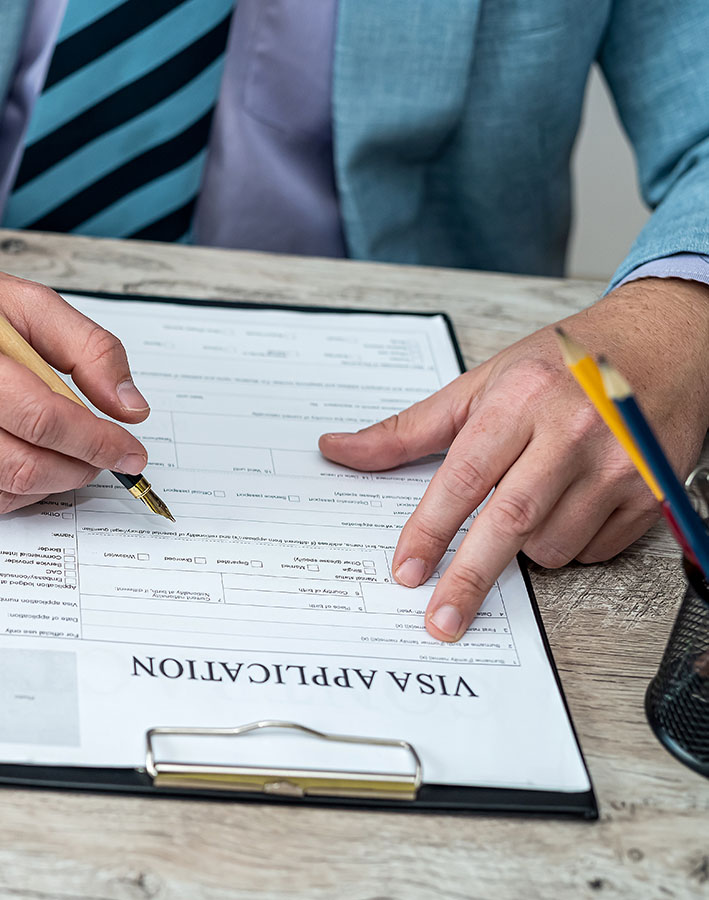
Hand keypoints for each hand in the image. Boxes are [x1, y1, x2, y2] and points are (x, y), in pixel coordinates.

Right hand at [0, 232, 150, 512]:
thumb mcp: (20, 299)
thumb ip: (86, 347)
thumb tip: (130, 407)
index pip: (41, 418)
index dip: (98, 441)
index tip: (131, 450)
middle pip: (22, 466)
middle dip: (81, 470)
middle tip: (106, 458)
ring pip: (0, 494)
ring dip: (51, 484)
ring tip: (69, 457)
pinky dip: (10, 487)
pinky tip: (19, 455)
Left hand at [318, 278, 708, 641]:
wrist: (663, 341)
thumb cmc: (562, 364)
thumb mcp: (480, 382)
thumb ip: (409, 428)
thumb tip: (340, 450)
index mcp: (521, 399)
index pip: (464, 477)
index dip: (430, 530)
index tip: (406, 571)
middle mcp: (573, 431)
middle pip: (510, 521)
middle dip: (469, 577)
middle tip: (440, 619)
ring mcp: (619, 464)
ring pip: (551, 545)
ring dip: (523, 549)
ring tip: (526, 504)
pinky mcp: (652, 492)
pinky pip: (592, 550)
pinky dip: (568, 544)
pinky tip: (569, 506)